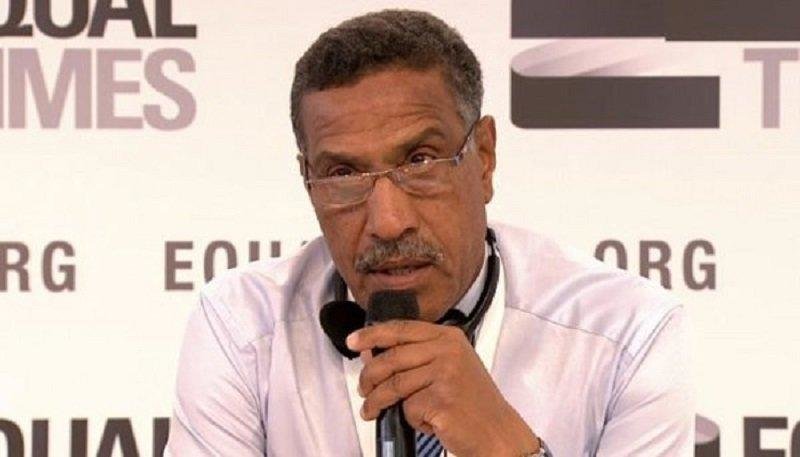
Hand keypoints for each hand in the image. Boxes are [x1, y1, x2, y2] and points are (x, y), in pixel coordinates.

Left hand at [346, 320, 539, 456]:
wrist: (497, 432)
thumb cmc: (472, 403)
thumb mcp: (446, 369)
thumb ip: (413, 358)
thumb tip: (371, 353)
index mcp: (449, 337)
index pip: (402, 329)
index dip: (373, 334)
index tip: (354, 341)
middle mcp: (448, 350)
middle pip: (392, 358)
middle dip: (369, 377)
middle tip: (363, 390)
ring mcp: (446, 374)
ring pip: (394, 385)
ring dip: (378, 402)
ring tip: (374, 411)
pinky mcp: (442, 400)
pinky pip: (409, 408)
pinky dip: (412, 419)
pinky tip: (427, 422)